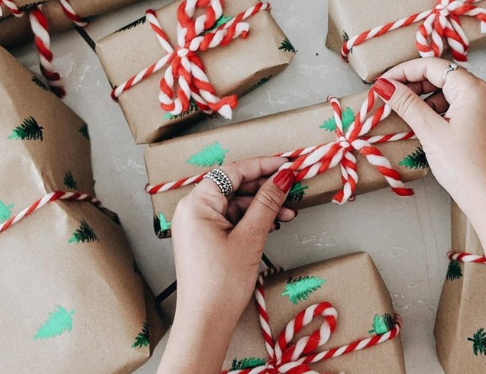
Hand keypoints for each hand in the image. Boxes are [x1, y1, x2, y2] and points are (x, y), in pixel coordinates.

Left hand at [170, 157, 295, 320]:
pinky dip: (252, 220)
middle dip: (265, 188)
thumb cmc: (221, 283)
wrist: (206, 321)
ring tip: (289, 213)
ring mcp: (198, 225)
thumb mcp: (250, 237)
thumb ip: (267, 203)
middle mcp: (193, 210)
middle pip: (234, 186)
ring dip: (263, 206)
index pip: (233, 172)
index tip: (287, 164)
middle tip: (292, 187)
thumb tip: (283, 177)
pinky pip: (231, 220)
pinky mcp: (205, 239)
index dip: (263, 165)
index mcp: (197, 204)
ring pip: (235, 204)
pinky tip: (273, 224)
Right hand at [373, 58, 485, 210]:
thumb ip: (406, 104)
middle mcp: (480, 93)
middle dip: (411, 84)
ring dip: (420, 98)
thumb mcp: (431, 131)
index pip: (432, 66)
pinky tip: (417, 122)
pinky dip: (432, 110)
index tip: (382, 82)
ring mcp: (480, 108)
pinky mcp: (477, 123)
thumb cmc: (465, 166)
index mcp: (472, 88)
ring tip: (399, 110)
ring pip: (444, 92)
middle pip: (439, 76)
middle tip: (387, 96)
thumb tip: (384, 85)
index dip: (403, 71)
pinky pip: (451, 106)